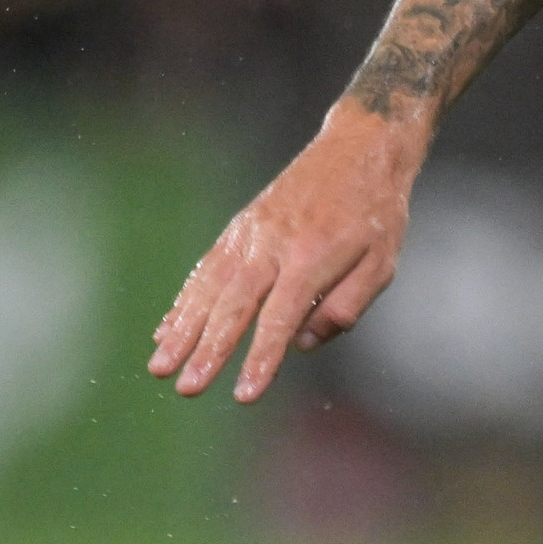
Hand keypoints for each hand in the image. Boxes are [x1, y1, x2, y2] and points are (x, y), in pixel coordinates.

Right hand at [150, 115, 426, 403]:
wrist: (359, 148)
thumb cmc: (376, 212)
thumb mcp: (382, 262)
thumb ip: (345, 305)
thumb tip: (303, 344)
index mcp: (312, 257)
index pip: (281, 318)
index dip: (261, 358)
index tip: (244, 395)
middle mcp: (272, 246)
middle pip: (234, 306)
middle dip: (207, 350)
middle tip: (186, 387)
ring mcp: (250, 234)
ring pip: (209, 288)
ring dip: (182, 330)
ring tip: (160, 366)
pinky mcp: (240, 228)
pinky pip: (206, 269)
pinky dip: (184, 301)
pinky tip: (166, 329)